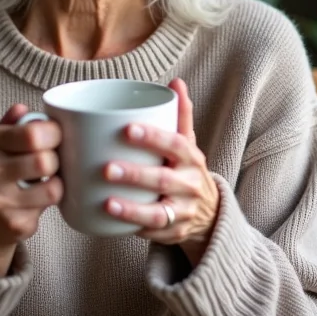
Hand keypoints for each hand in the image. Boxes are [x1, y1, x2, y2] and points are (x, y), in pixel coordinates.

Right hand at [0, 104, 62, 276]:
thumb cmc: (0, 172)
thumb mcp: (0, 142)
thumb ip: (14, 123)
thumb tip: (22, 108)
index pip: (33, 133)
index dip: (54, 133)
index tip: (54, 137)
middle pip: (45, 161)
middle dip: (55, 160)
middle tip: (50, 162)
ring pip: (52, 188)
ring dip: (56, 184)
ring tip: (45, 182)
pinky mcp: (12, 224)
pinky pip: (48, 209)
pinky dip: (48, 204)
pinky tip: (36, 201)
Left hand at [103, 78, 219, 264]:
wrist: (210, 214)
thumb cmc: (186, 169)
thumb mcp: (187, 144)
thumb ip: (180, 115)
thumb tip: (176, 81)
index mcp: (192, 158)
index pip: (175, 144)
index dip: (153, 137)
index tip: (127, 129)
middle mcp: (190, 185)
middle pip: (163, 179)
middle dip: (135, 174)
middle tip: (106, 168)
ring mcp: (184, 213)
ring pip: (159, 213)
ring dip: (132, 209)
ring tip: (107, 201)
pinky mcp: (173, 234)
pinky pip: (153, 234)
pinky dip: (134, 228)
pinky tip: (112, 220)